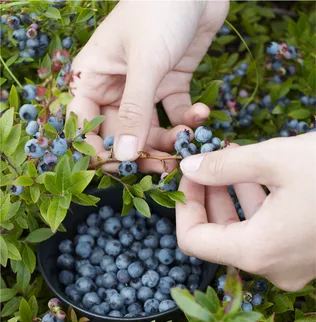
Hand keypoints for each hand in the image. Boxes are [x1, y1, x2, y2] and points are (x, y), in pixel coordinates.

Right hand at [67, 0, 228, 172]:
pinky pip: (175, 113)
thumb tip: (125, 154)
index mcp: (94, 78)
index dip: (97, 150)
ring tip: (188, 141)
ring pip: (150, 129)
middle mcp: (115, 87)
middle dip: (142, 152)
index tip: (119, 169)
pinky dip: (188, 120)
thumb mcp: (145, 63)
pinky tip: (201, 114)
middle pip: (122, 133)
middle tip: (162, 167)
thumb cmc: (159, 10)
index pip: (85, 124)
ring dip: (169, 140)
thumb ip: (135, 110)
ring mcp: (144, 88)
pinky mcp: (170, 85)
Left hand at [176, 133, 315, 291]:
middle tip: (209, 160)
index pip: (193, 240)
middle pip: (219, 236)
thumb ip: (223, 165)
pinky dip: (258, 204)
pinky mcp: (308, 255)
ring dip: (233, 194)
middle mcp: (273, 267)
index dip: (184, 206)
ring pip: (245, 231)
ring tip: (234, 157)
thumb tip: (188, 167)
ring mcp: (293, 265)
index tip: (189, 175)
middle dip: (209, 195)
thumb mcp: (276, 159)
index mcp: (258, 251)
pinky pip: (269, 232)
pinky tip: (258, 172)